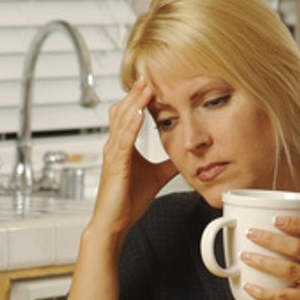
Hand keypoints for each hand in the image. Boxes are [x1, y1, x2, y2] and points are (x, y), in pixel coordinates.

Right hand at [91, 79, 178, 235]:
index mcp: (122, 147)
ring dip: (135, 103)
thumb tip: (186, 154)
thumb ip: (168, 163)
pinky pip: (124, 141)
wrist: (114, 224)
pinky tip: (140, 113)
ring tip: (146, 86)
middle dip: (136, 93)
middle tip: (148, 74)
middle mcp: (114, 147)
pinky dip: (132, 125)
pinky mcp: (116, 166)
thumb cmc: (127, 202)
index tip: (152, 82)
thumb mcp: (156, 177)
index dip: (139, 98)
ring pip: (123, 121)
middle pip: (124, 111)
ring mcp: (113, 155)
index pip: (129, 115)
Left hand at [241, 215, 299, 299]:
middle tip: (251, 233)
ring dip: (263, 261)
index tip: (275, 218)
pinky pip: (283, 295)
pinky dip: (264, 292)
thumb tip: (276, 236)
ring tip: (245, 256)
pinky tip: (250, 287)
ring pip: (288, 269)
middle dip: (270, 238)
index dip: (295, 223)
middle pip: (297, 246)